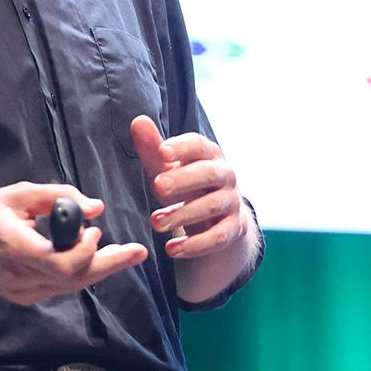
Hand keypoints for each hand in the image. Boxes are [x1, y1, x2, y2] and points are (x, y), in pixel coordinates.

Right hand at [0, 182, 148, 305]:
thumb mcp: (19, 194)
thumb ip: (58, 197)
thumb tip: (96, 208)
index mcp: (15, 248)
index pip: (62, 265)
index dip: (86, 250)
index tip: (93, 228)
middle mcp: (20, 277)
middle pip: (75, 280)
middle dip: (111, 264)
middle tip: (138, 251)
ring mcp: (22, 292)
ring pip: (72, 286)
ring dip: (99, 268)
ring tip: (124, 253)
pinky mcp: (24, 297)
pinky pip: (61, 287)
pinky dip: (81, 273)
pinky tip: (94, 259)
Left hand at [132, 115, 248, 260]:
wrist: (216, 217)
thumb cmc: (185, 183)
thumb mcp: (167, 168)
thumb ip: (153, 148)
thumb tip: (138, 121)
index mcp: (210, 154)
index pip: (199, 145)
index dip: (182, 147)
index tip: (161, 152)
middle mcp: (225, 176)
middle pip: (210, 174)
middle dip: (184, 180)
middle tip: (157, 186)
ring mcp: (232, 203)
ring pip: (212, 206)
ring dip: (183, 214)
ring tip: (155, 222)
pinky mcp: (233, 230)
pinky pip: (218, 237)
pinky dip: (195, 245)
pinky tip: (172, 248)